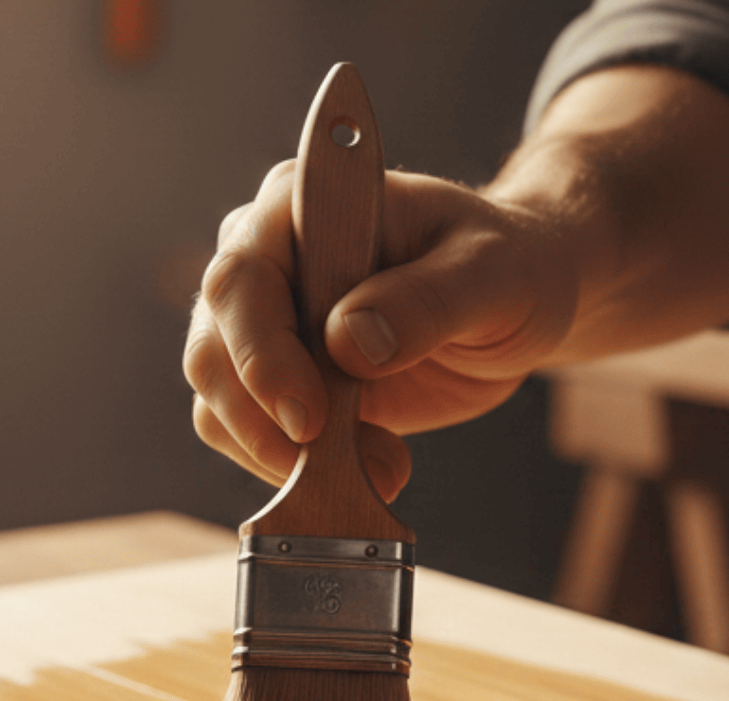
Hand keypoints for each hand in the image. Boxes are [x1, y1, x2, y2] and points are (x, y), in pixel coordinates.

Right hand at [183, 163, 578, 501]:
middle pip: (212, 349)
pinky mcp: (277, 378)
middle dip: (268, 423)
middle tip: (355, 463)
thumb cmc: (507, 265)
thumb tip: (348, 338)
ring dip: (285, 454)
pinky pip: (247, 434)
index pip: (242, 279)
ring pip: (218, 401)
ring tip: (381, 464)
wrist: (515, 300)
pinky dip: (294, 467)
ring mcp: (264, 321)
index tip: (309, 418)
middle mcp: (265, 257)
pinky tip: (368, 462)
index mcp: (304, 206)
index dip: (261, 355)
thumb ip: (427, 299)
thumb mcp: (493, 273)